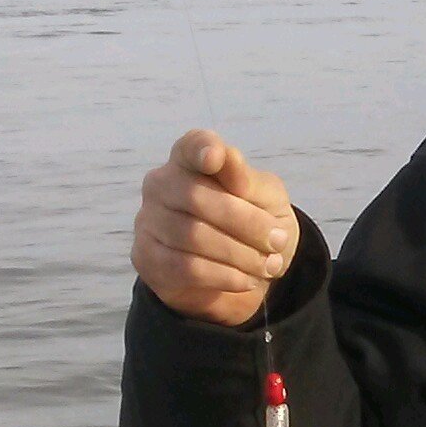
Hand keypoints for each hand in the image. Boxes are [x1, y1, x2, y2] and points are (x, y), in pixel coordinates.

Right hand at [131, 130, 300, 325]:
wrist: (244, 273)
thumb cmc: (253, 222)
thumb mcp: (266, 199)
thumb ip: (248, 179)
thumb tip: (228, 158)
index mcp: (190, 159)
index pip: (190, 146)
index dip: (201, 149)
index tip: (215, 157)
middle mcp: (161, 184)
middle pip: (197, 197)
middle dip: (247, 223)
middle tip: (278, 242)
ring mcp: (149, 220)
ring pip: (194, 236)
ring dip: (241, 254)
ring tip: (268, 265)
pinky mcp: (148, 258)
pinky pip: (188, 268)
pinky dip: (225, 276)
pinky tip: (246, 280)